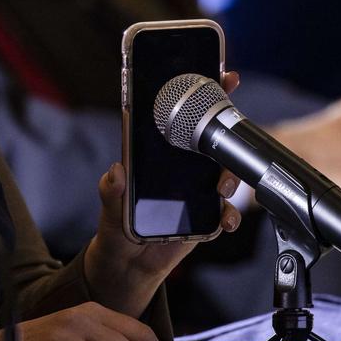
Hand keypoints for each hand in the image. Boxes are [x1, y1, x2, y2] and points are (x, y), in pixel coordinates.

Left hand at [84, 70, 242, 315]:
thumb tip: (117, 172)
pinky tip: (223, 222)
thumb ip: (112, 190)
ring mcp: (197, 193)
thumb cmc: (116, 227)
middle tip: (227, 135)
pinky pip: (226, 213)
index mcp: (158, 156)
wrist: (127, 266)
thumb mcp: (110, 206)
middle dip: (227, 131)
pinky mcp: (206, 219)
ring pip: (225, 175)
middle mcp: (181, 170)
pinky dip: (229, 216)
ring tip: (220, 188)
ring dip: (230, 178)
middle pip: (212, 141)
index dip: (203, 94)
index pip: (182, 118)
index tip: (223, 74)